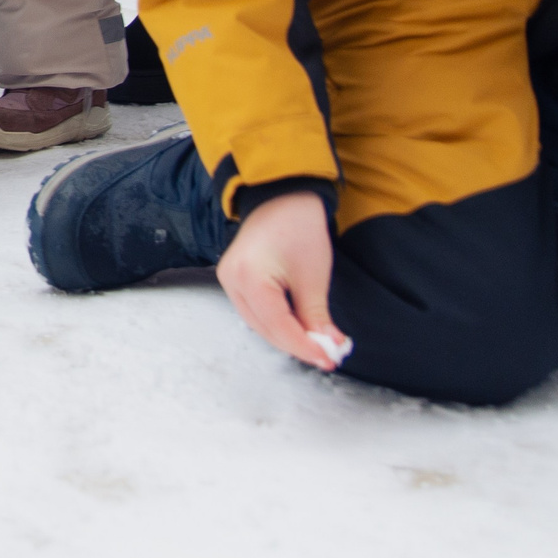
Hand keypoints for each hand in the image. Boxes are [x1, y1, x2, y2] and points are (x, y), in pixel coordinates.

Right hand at [216, 191, 350, 372]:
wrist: (282, 198)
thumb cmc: (298, 228)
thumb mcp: (313, 276)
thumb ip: (316, 316)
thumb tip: (326, 347)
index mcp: (249, 277)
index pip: (278, 325)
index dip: (304, 346)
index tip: (329, 359)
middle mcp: (232, 281)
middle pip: (265, 329)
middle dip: (296, 345)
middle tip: (327, 354)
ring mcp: (229, 280)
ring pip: (258, 324)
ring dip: (287, 337)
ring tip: (316, 344)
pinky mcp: (234, 279)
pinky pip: (255, 312)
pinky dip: (277, 323)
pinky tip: (298, 327)